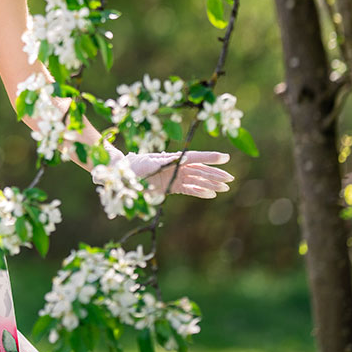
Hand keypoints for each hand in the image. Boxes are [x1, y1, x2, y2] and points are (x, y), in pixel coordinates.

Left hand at [107, 148, 232, 198]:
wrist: (121, 174)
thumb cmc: (133, 167)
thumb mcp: (146, 164)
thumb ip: (161, 163)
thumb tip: (181, 159)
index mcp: (171, 158)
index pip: (194, 157)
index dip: (209, 157)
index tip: (225, 157)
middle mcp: (175, 166)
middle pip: (199, 169)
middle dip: (214, 173)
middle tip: (230, 179)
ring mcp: (174, 176)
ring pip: (197, 180)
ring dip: (210, 183)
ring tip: (225, 188)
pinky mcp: (171, 186)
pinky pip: (188, 189)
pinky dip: (199, 192)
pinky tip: (211, 194)